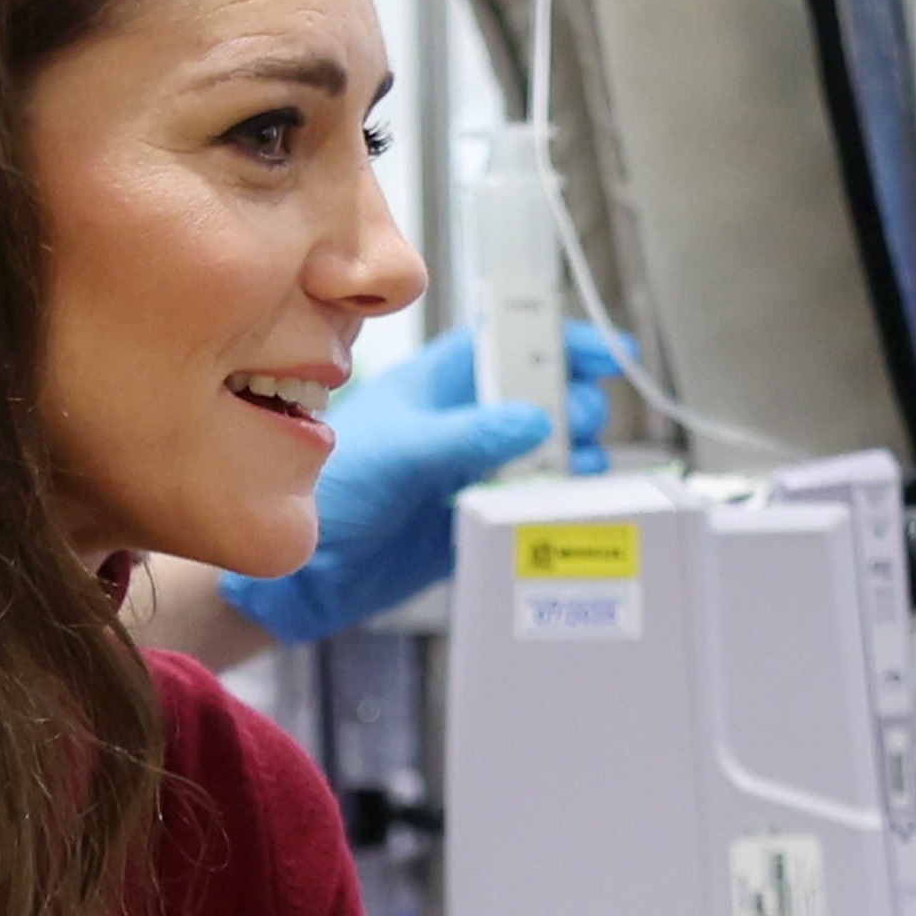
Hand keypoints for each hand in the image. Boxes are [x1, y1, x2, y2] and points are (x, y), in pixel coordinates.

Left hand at [224, 324, 628, 644]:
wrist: (311, 575)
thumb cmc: (337, 493)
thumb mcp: (402, 452)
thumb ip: (468, 435)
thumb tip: (535, 420)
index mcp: (438, 384)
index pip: (508, 344)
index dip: (557, 340)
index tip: (604, 353)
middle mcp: (461, 422)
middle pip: (539, 395)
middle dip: (571, 401)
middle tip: (579, 419)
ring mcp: (472, 469)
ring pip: (544, 449)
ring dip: (570, 451)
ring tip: (577, 460)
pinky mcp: (478, 517)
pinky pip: (531, 501)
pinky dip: (555, 499)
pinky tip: (562, 500)